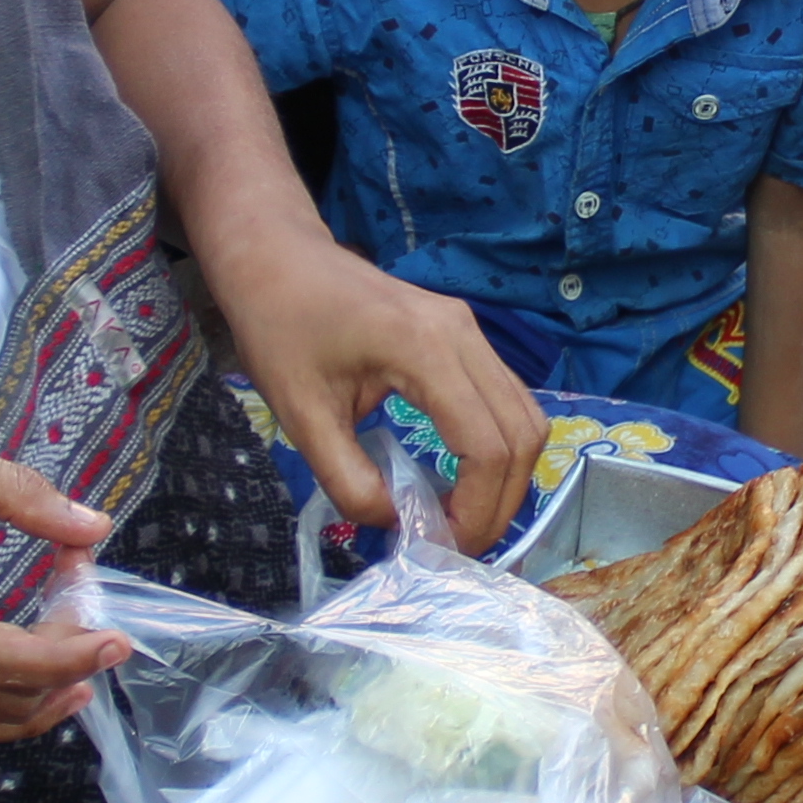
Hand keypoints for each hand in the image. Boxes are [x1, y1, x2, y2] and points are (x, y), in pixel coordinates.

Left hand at [210, 231, 547, 553]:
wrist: (277, 256)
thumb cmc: (278, 328)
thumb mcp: (301, 417)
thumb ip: (349, 480)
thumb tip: (398, 524)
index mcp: (423, 349)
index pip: (486, 447)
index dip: (477, 510)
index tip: (444, 546)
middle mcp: (463, 334)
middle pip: (522, 435)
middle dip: (501, 502)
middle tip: (459, 544)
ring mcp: (469, 328)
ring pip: (525, 416)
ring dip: (507, 476)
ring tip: (464, 517)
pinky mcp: (465, 332)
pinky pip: (506, 398)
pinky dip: (498, 446)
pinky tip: (461, 477)